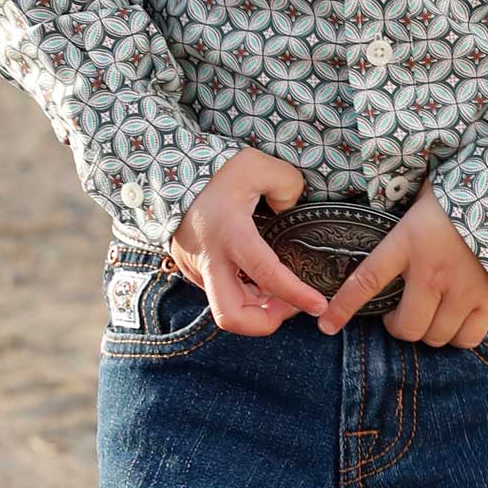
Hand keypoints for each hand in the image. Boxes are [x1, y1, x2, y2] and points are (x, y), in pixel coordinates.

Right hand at [168, 149, 330, 336]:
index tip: (319, 305)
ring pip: (226, 308)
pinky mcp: (191, 270)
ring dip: (257, 308)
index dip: (296, 295)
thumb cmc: (217, 170)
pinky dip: (243, 296)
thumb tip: (291, 209)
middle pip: (231, 316)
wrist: (168, 173)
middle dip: (265, 322)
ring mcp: (196, 268)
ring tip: (281, 291)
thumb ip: (287, 185)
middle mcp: (210, 259)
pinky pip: (220, 293)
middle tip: (290, 306)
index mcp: (231, 234)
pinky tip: (259, 281)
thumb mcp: (258, 166)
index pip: (267, 275)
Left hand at [316, 178, 487, 346]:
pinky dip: (459, 336)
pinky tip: (455, 320)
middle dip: (398, 325)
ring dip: (428, 331)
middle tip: (399, 313)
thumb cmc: (458, 191)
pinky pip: (468, 338)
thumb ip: (397, 216)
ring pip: (435, 337)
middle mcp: (432, 272)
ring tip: (429, 314)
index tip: (327, 324)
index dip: (344, 307)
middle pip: (405, 327)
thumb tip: (374, 217)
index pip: (367, 281)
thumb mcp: (418, 198)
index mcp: (408, 242)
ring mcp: (461, 289)